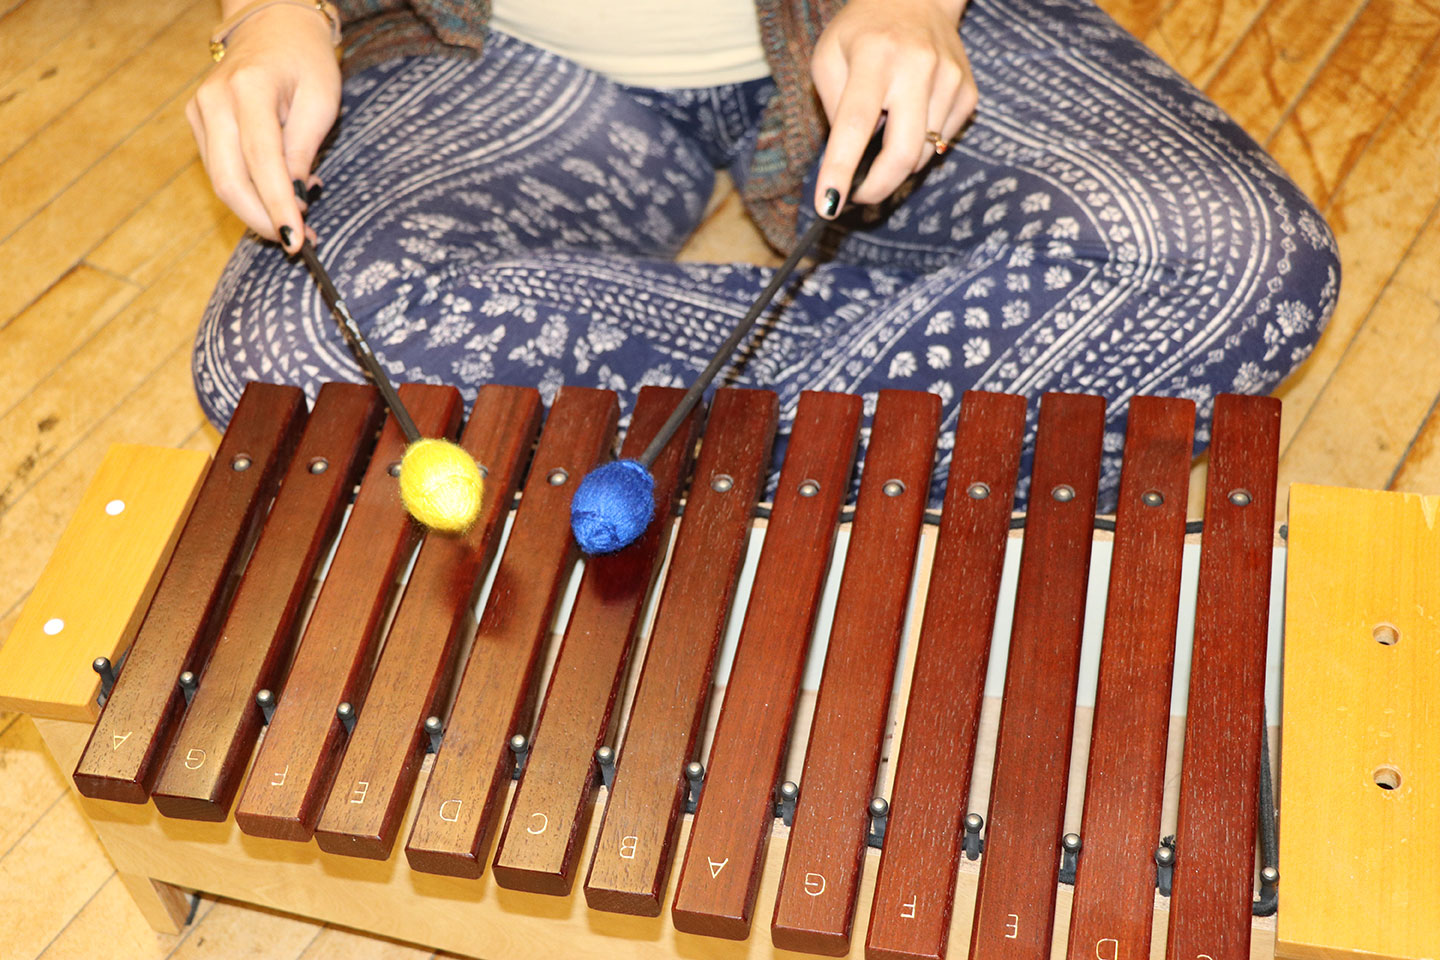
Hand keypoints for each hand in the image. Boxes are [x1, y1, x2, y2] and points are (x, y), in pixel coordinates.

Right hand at [186, 4, 341, 251]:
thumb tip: (294, 199)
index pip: (262, 162)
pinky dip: (248, 194)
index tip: (296, 241)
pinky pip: (220, 171)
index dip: (278, 207)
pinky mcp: (197, 122)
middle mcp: (215, 101)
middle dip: (263, 220)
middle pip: (231, 181)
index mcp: (249, 89)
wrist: (273, 26)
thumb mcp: (322, 100)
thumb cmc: (306, 60)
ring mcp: (200, 111)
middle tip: (297, 241)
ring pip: (222, 182)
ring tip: (295, 222)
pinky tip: (276, 197)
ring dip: (257, 212)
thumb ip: (304, 150)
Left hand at [810, 0, 976, 217]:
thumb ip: (831, 107)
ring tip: (882, 137)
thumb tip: (846, 160)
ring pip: (923, 154)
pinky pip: (941, 143)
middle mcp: (918, 67)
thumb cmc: (862, 31)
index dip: (841, 171)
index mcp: (874, 56)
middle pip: (902, 153)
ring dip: (896, 164)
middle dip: (878, 188)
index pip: (855, 125)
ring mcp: (950, 80)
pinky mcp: (968, 92)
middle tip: (858, 196)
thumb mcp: (828, 57)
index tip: (828, 206)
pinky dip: (919, 146)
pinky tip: (908, 119)